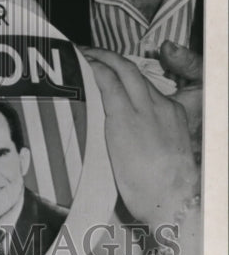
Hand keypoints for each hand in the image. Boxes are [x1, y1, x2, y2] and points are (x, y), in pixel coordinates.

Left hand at [82, 47, 199, 228]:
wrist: (173, 201)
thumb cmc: (163, 191)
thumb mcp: (161, 157)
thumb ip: (143, 141)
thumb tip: (120, 144)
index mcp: (172, 114)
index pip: (144, 85)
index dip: (124, 73)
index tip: (107, 68)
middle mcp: (160, 106)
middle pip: (132, 71)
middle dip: (109, 57)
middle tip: (88, 53)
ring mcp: (144, 109)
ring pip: (122, 70)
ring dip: (99, 58)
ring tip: (80, 54)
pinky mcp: (126, 116)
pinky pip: (108, 82)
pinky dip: (94, 69)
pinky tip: (82, 64)